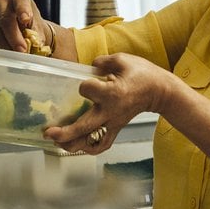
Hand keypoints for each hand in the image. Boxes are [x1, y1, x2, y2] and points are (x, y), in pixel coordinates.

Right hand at [0, 0, 44, 52]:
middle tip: (22, 50)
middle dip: (14, 38)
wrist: (23, 22)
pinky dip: (2, 45)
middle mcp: (2, 1)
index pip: (20, 2)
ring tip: (18, 52)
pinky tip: (11, 49)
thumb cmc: (31, 20)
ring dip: (7, 44)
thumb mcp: (38, 23)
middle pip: (6, 20)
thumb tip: (36, 44)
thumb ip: (37, 32)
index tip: (26, 19)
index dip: (23, 11)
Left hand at [44, 53, 169, 153]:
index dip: (83, 85)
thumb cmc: (143, 75)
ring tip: (57, 141)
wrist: (160, 91)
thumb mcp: (123, 60)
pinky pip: (102, 145)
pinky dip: (88, 148)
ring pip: (91, 140)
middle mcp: (111, 111)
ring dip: (71, 144)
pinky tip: (77, 145)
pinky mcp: (116, 128)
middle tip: (49, 133)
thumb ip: (102, 62)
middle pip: (85, 126)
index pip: (87, 90)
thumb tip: (90, 67)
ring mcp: (113, 123)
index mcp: (113, 92)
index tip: (85, 82)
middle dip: (65, 132)